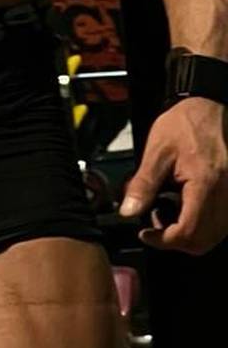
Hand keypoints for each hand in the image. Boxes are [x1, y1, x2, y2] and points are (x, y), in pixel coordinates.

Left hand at [119, 98, 227, 253]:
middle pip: (203, 241)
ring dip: (189, 234)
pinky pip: (220, 223)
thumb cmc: (187, 123)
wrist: (211, 106)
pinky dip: (202, 224)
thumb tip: (128, 211)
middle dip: (175, 240)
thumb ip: (143, 184)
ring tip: (168, 211)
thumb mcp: (157, 150)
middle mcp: (225, 195)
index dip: (163, 240)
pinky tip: (184, 206)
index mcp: (206, 184)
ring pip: (214, 235)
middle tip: (154, 224)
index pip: (187, 233)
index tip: (146, 232)